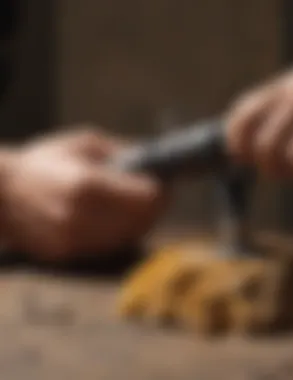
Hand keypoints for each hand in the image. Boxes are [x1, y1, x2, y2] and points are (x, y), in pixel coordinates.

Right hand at [0, 129, 166, 260]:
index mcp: (87, 185)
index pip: (147, 198)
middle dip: (156, 207)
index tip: (165, 183)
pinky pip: (113, 247)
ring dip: (142, 221)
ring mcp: (76, 241)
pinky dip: (124, 233)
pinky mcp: (70, 256)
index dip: (162, 190)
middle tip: (157, 194)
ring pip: (131, 237)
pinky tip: (118, 218)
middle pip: (144, 221)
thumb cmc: (45, 161)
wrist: (1, 195)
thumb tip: (154, 162)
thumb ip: (123, 151)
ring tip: (138, 205)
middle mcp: (83, 218)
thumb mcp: (84, 143)